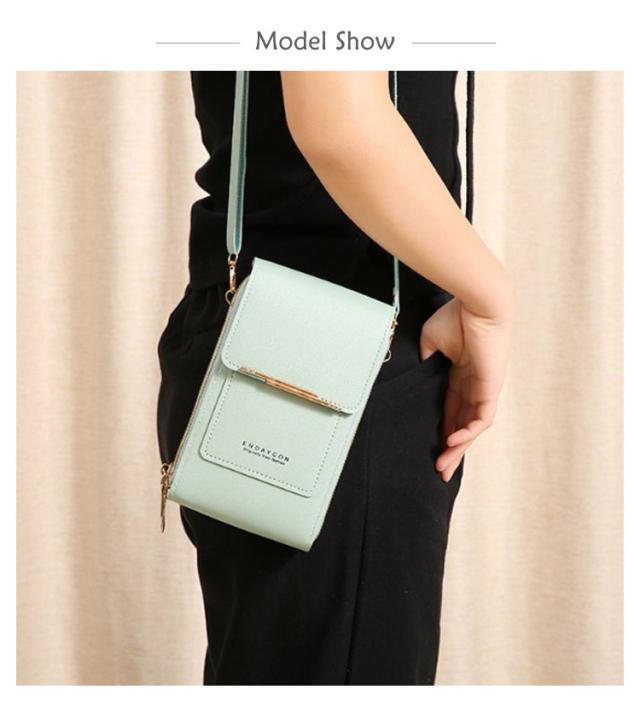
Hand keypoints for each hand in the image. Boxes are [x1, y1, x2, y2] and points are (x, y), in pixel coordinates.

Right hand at [420, 297, 513, 481]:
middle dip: (451, 449)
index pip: (450, 409)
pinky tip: (452, 443)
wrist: (477, 303)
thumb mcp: (431, 341)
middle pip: (461, 424)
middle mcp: (474, 385)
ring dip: (457, 448)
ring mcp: (484, 388)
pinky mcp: (491, 387)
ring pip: (472, 427)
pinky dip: (467, 432)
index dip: (441, 428)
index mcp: (460, 374)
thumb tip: (420, 376)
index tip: (429, 446)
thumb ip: (427, 360)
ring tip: (441, 466)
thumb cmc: (455, 317)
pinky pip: (482, 418)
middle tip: (439, 470)